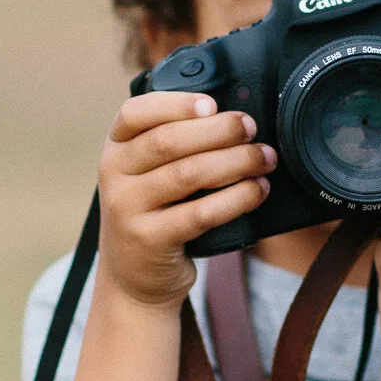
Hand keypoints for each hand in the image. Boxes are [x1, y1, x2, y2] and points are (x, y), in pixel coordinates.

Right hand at [96, 91, 275, 310]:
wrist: (132, 276)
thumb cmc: (153, 213)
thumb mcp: (146, 174)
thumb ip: (173, 146)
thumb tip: (233, 119)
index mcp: (116, 148)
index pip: (136, 113)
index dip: (176, 104)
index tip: (212, 103)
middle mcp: (115, 175)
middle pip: (168, 141)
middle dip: (218, 130)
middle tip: (251, 128)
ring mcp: (128, 209)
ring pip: (189, 174)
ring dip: (236, 162)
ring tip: (265, 158)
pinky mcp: (150, 240)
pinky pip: (201, 213)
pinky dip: (237, 198)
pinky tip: (258, 191)